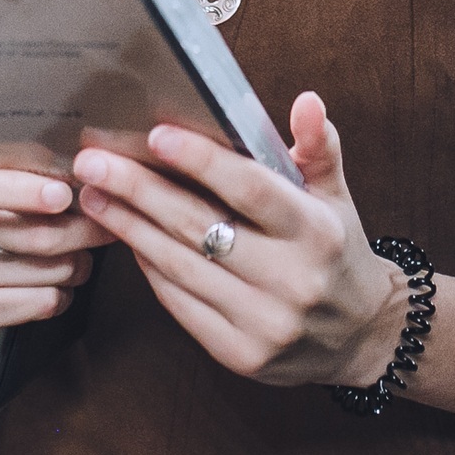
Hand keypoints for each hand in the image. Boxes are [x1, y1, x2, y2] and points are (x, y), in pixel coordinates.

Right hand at [0, 146, 111, 337]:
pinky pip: (45, 303)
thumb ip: (34, 157)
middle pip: (37, 237)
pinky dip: (65, 290)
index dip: (23, 192)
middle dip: (85, 229)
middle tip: (109, 220)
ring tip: (79, 247)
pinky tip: (57, 276)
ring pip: (51, 272)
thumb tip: (90, 162)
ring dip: (80, 260)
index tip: (63, 194)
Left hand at [73, 91, 405, 388]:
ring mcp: (264, 322)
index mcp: (316, 232)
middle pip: (200, 226)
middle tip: (93, 162)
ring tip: (93, 195)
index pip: (250, 189)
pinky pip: (180, 304)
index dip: (201, 161)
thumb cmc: (337, 252)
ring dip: (130, 227)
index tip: (155, 135)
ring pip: (180, 266)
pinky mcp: (240, 354)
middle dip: (139, 190)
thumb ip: (318, 147)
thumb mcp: (336, 197)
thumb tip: (307, 100)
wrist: (361, 337)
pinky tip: (126, 238)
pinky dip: (149, 268)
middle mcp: (291, 279)